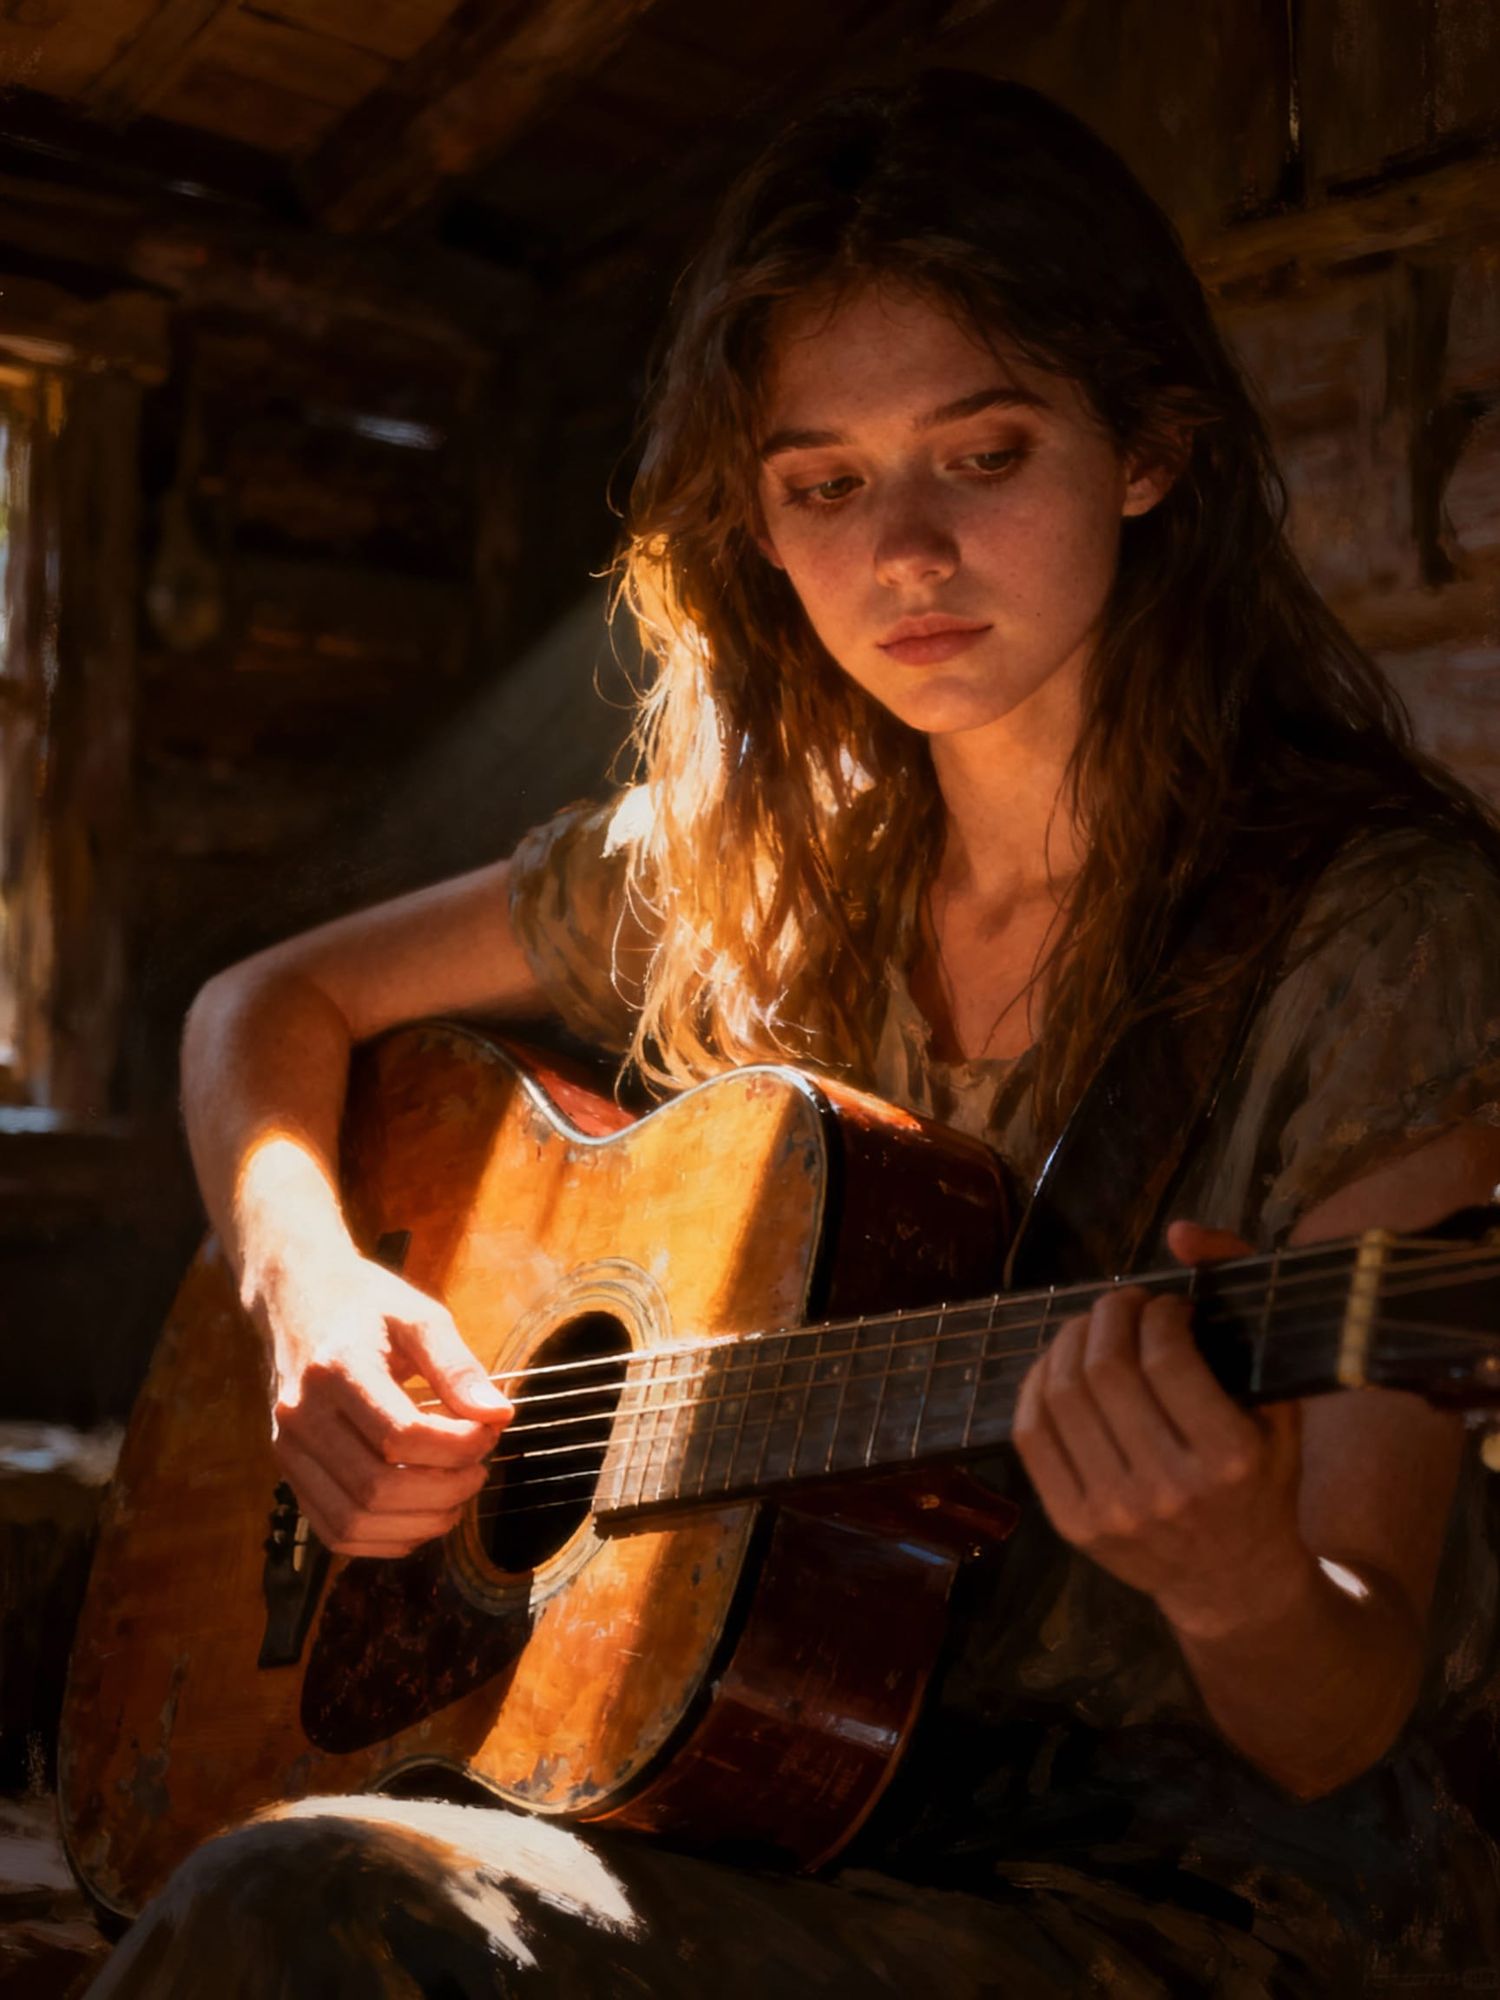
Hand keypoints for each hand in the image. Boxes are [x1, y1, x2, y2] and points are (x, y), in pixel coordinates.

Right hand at [258, 1250, 511, 1557]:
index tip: (489, 1431)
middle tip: (479, 1469)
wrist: (296, 1298)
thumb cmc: (365, 1304)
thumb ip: (457, 1366)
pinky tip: (420, 1516)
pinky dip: (383, 1539)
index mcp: (336, 1367)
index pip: (400, 1435)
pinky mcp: (287, 1471)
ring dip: (417, 1523)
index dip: (457, 1447)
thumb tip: (498, 1416)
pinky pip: (333, 1530)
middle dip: (444, 1490)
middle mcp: (302, 1414)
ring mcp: (288, 1448)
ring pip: (352, 1521)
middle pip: (376, 1488)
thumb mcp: (419, 1316)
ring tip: (456, 1495)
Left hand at [1012, 1220, 1309, 1637]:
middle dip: (1108, 1315)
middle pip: (1105, 1370)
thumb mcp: (1279, 1399)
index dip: (1156, 1313)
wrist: (1235, 1581)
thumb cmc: (1262, 1479)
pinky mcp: (1073, 1526)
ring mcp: (1114, 1511)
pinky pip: (1031, 1433)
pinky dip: (1037, 1383)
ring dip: (1070, 1341)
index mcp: (1230, 1457)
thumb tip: (1182, 1232)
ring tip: (1092, 1329)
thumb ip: (1242, 1303)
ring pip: (1061, 1395)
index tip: (1166, 1307)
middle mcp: (1169, 1489)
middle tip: (1121, 1304)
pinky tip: (1060, 1365)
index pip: (1165, 1356)